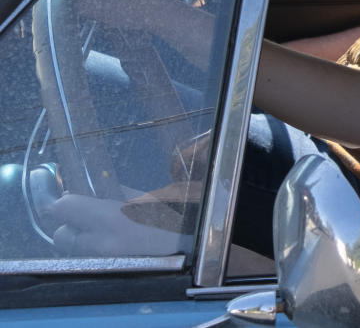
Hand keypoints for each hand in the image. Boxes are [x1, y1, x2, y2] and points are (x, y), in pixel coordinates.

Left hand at [49, 192, 188, 256]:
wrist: (199, 250)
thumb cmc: (180, 217)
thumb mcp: (148, 197)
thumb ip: (117, 193)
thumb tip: (93, 188)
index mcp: (112, 219)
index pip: (63, 207)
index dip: (66, 201)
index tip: (73, 195)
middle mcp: (102, 245)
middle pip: (60, 235)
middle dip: (71, 225)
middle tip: (90, 215)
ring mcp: (106, 262)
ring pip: (74, 250)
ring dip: (83, 238)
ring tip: (106, 230)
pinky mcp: (112, 272)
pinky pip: (91, 258)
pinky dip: (96, 249)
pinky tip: (115, 241)